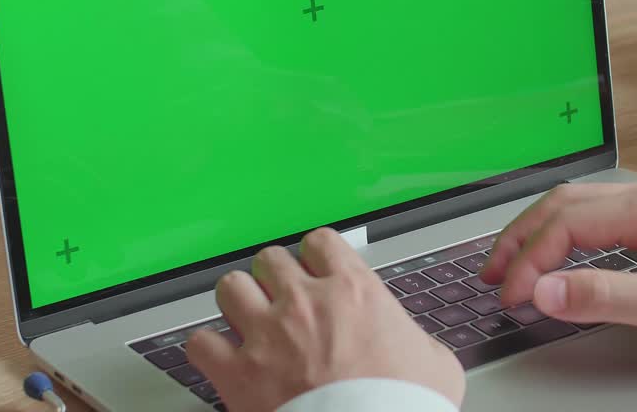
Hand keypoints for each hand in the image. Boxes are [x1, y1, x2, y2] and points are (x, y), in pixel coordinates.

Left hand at [185, 228, 464, 411]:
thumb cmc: (403, 406)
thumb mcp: (435, 363)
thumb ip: (415, 339)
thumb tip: (415, 347)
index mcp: (353, 291)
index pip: (320, 242)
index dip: (316, 255)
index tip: (316, 269)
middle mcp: (304, 303)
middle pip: (271, 260)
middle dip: (275, 278)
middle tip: (283, 300)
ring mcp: (267, 335)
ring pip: (231, 287)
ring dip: (239, 302)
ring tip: (249, 319)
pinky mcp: (238, 374)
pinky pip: (201, 342)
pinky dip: (209, 349)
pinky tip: (222, 357)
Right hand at [481, 178, 636, 345]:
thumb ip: (606, 295)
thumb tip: (543, 290)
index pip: (566, 224)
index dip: (530, 260)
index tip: (511, 295)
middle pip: (564, 204)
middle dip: (522, 238)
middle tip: (492, 274)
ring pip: (579, 206)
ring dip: (541, 234)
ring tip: (512, 265)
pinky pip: (600, 218)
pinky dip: (567, 237)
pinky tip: (559, 257)